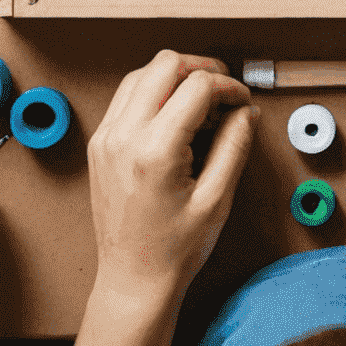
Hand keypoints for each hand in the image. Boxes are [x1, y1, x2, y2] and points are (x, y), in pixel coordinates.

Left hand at [86, 51, 256, 306]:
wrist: (132, 281)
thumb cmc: (174, 250)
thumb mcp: (216, 199)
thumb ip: (234, 145)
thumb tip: (245, 111)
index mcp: (154, 150)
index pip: (197, 86)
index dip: (228, 86)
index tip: (242, 102)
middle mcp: (123, 136)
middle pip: (165, 63)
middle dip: (201, 69)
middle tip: (224, 91)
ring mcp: (106, 137)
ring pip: (142, 73)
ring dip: (175, 76)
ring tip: (201, 103)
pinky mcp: (100, 143)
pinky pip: (126, 95)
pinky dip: (154, 91)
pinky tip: (175, 114)